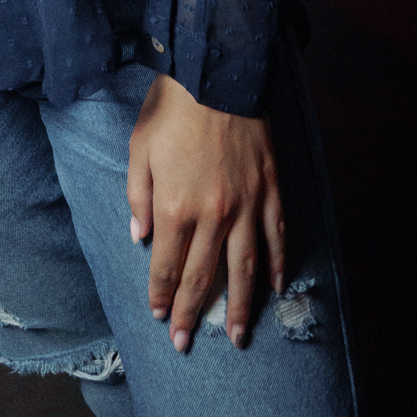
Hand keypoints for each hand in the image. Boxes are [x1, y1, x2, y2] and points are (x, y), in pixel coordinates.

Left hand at [126, 73, 284, 352]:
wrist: (216, 74)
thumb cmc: (172, 109)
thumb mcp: (139, 148)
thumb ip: (138, 196)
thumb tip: (138, 236)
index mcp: (176, 206)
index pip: (167, 264)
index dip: (162, 294)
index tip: (160, 316)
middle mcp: (213, 215)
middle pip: (203, 276)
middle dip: (193, 313)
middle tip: (187, 343)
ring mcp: (247, 206)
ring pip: (245, 269)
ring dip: (240, 308)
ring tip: (238, 337)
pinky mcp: (270, 191)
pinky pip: (277, 238)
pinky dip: (277, 266)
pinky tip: (276, 288)